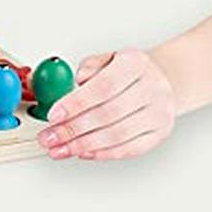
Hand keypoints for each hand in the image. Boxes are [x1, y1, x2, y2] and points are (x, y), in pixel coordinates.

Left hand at [36, 49, 176, 160]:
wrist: (162, 80)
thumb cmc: (128, 71)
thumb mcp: (108, 57)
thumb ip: (90, 66)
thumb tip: (78, 81)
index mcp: (136, 63)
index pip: (104, 86)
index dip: (76, 103)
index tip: (54, 115)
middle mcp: (152, 89)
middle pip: (108, 115)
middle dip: (73, 129)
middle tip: (50, 137)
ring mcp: (159, 114)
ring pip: (117, 136)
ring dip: (83, 145)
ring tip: (60, 148)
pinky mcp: (159, 134)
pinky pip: (129, 149)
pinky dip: (102, 153)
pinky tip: (82, 152)